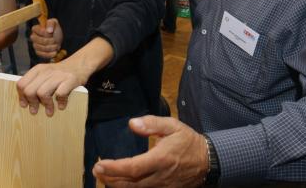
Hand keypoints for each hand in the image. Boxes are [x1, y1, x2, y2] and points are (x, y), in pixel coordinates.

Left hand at [16, 59, 89, 116]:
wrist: (80, 64)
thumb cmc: (60, 74)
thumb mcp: (45, 74)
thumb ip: (36, 83)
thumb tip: (26, 102)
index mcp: (38, 70)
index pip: (21, 84)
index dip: (22, 97)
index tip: (25, 105)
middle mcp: (46, 71)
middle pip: (30, 90)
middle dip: (32, 103)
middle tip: (35, 111)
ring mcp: (58, 75)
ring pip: (42, 93)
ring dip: (46, 105)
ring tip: (49, 112)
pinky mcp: (70, 79)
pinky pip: (60, 94)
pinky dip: (60, 102)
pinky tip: (61, 105)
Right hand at [30, 18, 62, 58]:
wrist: (57, 38)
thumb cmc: (54, 29)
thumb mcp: (54, 23)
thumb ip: (51, 23)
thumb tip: (49, 31)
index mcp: (36, 29)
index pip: (36, 30)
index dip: (44, 32)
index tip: (51, 32)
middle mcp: (33, 37)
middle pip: (37, 40)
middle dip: (47, 41)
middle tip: (55, 40)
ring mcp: (35, 45)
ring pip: (40, 48)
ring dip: (50, 47)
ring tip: (56, 45)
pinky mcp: (38, 52)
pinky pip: (41, 54)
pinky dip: (49, 54)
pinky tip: (55, 52)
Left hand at [93, 116, 208, 187]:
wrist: (208, 160)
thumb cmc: (188, 141)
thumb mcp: (172, 126)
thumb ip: (152, 124)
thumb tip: (131, 123)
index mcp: (161, 159)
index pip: (133, 167)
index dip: (114, 168)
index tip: (99, 165)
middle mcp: (160, 176)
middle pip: (130, 184)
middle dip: (110, 179)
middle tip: (97, 171)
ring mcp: (163, 187)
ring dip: (118, 186)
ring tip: (105, 177)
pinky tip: (121, 184)